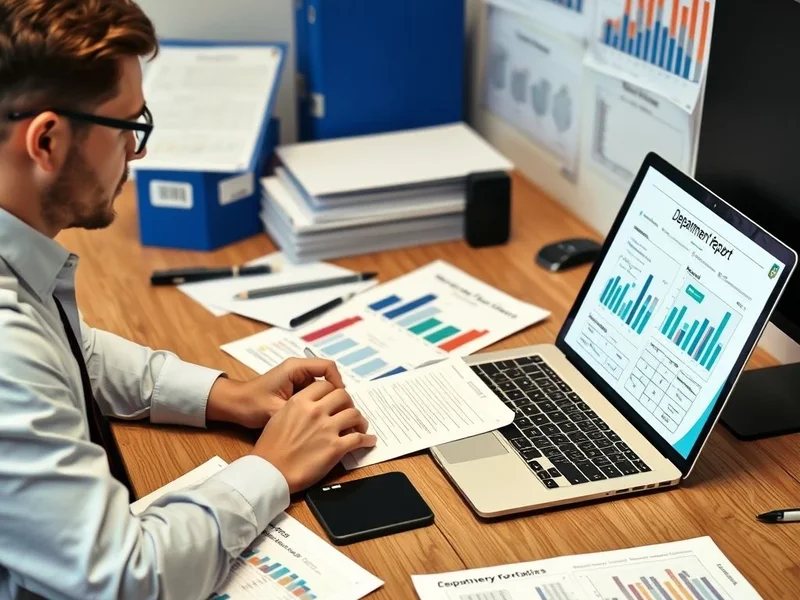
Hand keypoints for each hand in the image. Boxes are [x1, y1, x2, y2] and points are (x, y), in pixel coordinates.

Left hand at [206, 358, 343, 428]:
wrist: (234, 404)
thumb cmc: (251, 404)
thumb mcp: (276, 410)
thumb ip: (298, 413)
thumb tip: (321, 422)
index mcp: (295, 368)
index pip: (328, 367)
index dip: (338, 383)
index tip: (341, 401)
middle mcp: (298, 370)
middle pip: (327, 377)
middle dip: (335, 395)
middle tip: (339, 413)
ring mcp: (297, 379)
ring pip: (322, 387)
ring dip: (327, 401)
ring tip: (330, 417)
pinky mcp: (295, 388)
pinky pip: (314, 393)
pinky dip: (318, 404)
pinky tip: (318, 419)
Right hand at [252, 380, 376, 492]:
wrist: (270, 472)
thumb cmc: (270, 448)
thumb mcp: (279, 417)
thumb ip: (297, 407)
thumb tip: (310, 407)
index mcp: (300, 402)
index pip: (326, 385)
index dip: (333, 391)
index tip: (336, 399)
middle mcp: (315, 411)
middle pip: (343, 396)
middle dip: (348, 403)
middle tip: (348, 411)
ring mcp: (327, 429)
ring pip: (354, 414)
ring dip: (360, 420)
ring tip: (360, 426)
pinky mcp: (335, 448)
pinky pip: (359, 439)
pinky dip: (367, 439)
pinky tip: (369, 440)